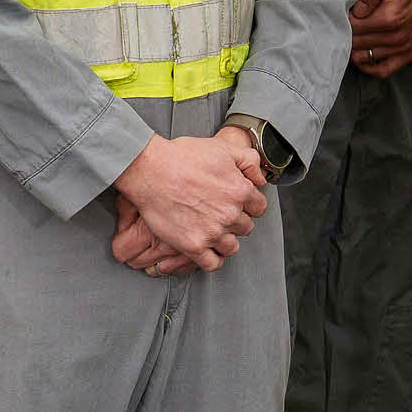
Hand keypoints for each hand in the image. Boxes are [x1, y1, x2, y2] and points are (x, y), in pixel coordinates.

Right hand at [110, 128, 267, 274]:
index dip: (248, 204)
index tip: (238, 203)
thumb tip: (261, 179)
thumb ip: (249, 161)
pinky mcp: (193, 246)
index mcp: (240, 190)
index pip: (259, 208)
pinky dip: (212, 259)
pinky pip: (213, 263)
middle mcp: (230, 214)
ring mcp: (212, 232)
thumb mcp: (223, 148)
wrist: (151, 170)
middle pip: (245, 227)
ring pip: (231, 247)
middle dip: (236, 221)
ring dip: (225, 240)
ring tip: (213, 231)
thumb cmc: (183, 157)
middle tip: (220, 214)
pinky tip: (206, 249)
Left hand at [349, 0, 411, 77]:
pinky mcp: (409, 53)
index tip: (342, 13)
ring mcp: (404, 47)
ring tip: (350, 37)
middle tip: (342, 26)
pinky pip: (384, 70)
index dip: (344, 20)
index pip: (354, 27)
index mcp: (390, 17)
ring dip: (354, 50)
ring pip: (366, 58)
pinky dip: (369, 67)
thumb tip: (357, 10)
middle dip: (347, 35)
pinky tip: (362, 57)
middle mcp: (397, 36)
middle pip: (358, 43)